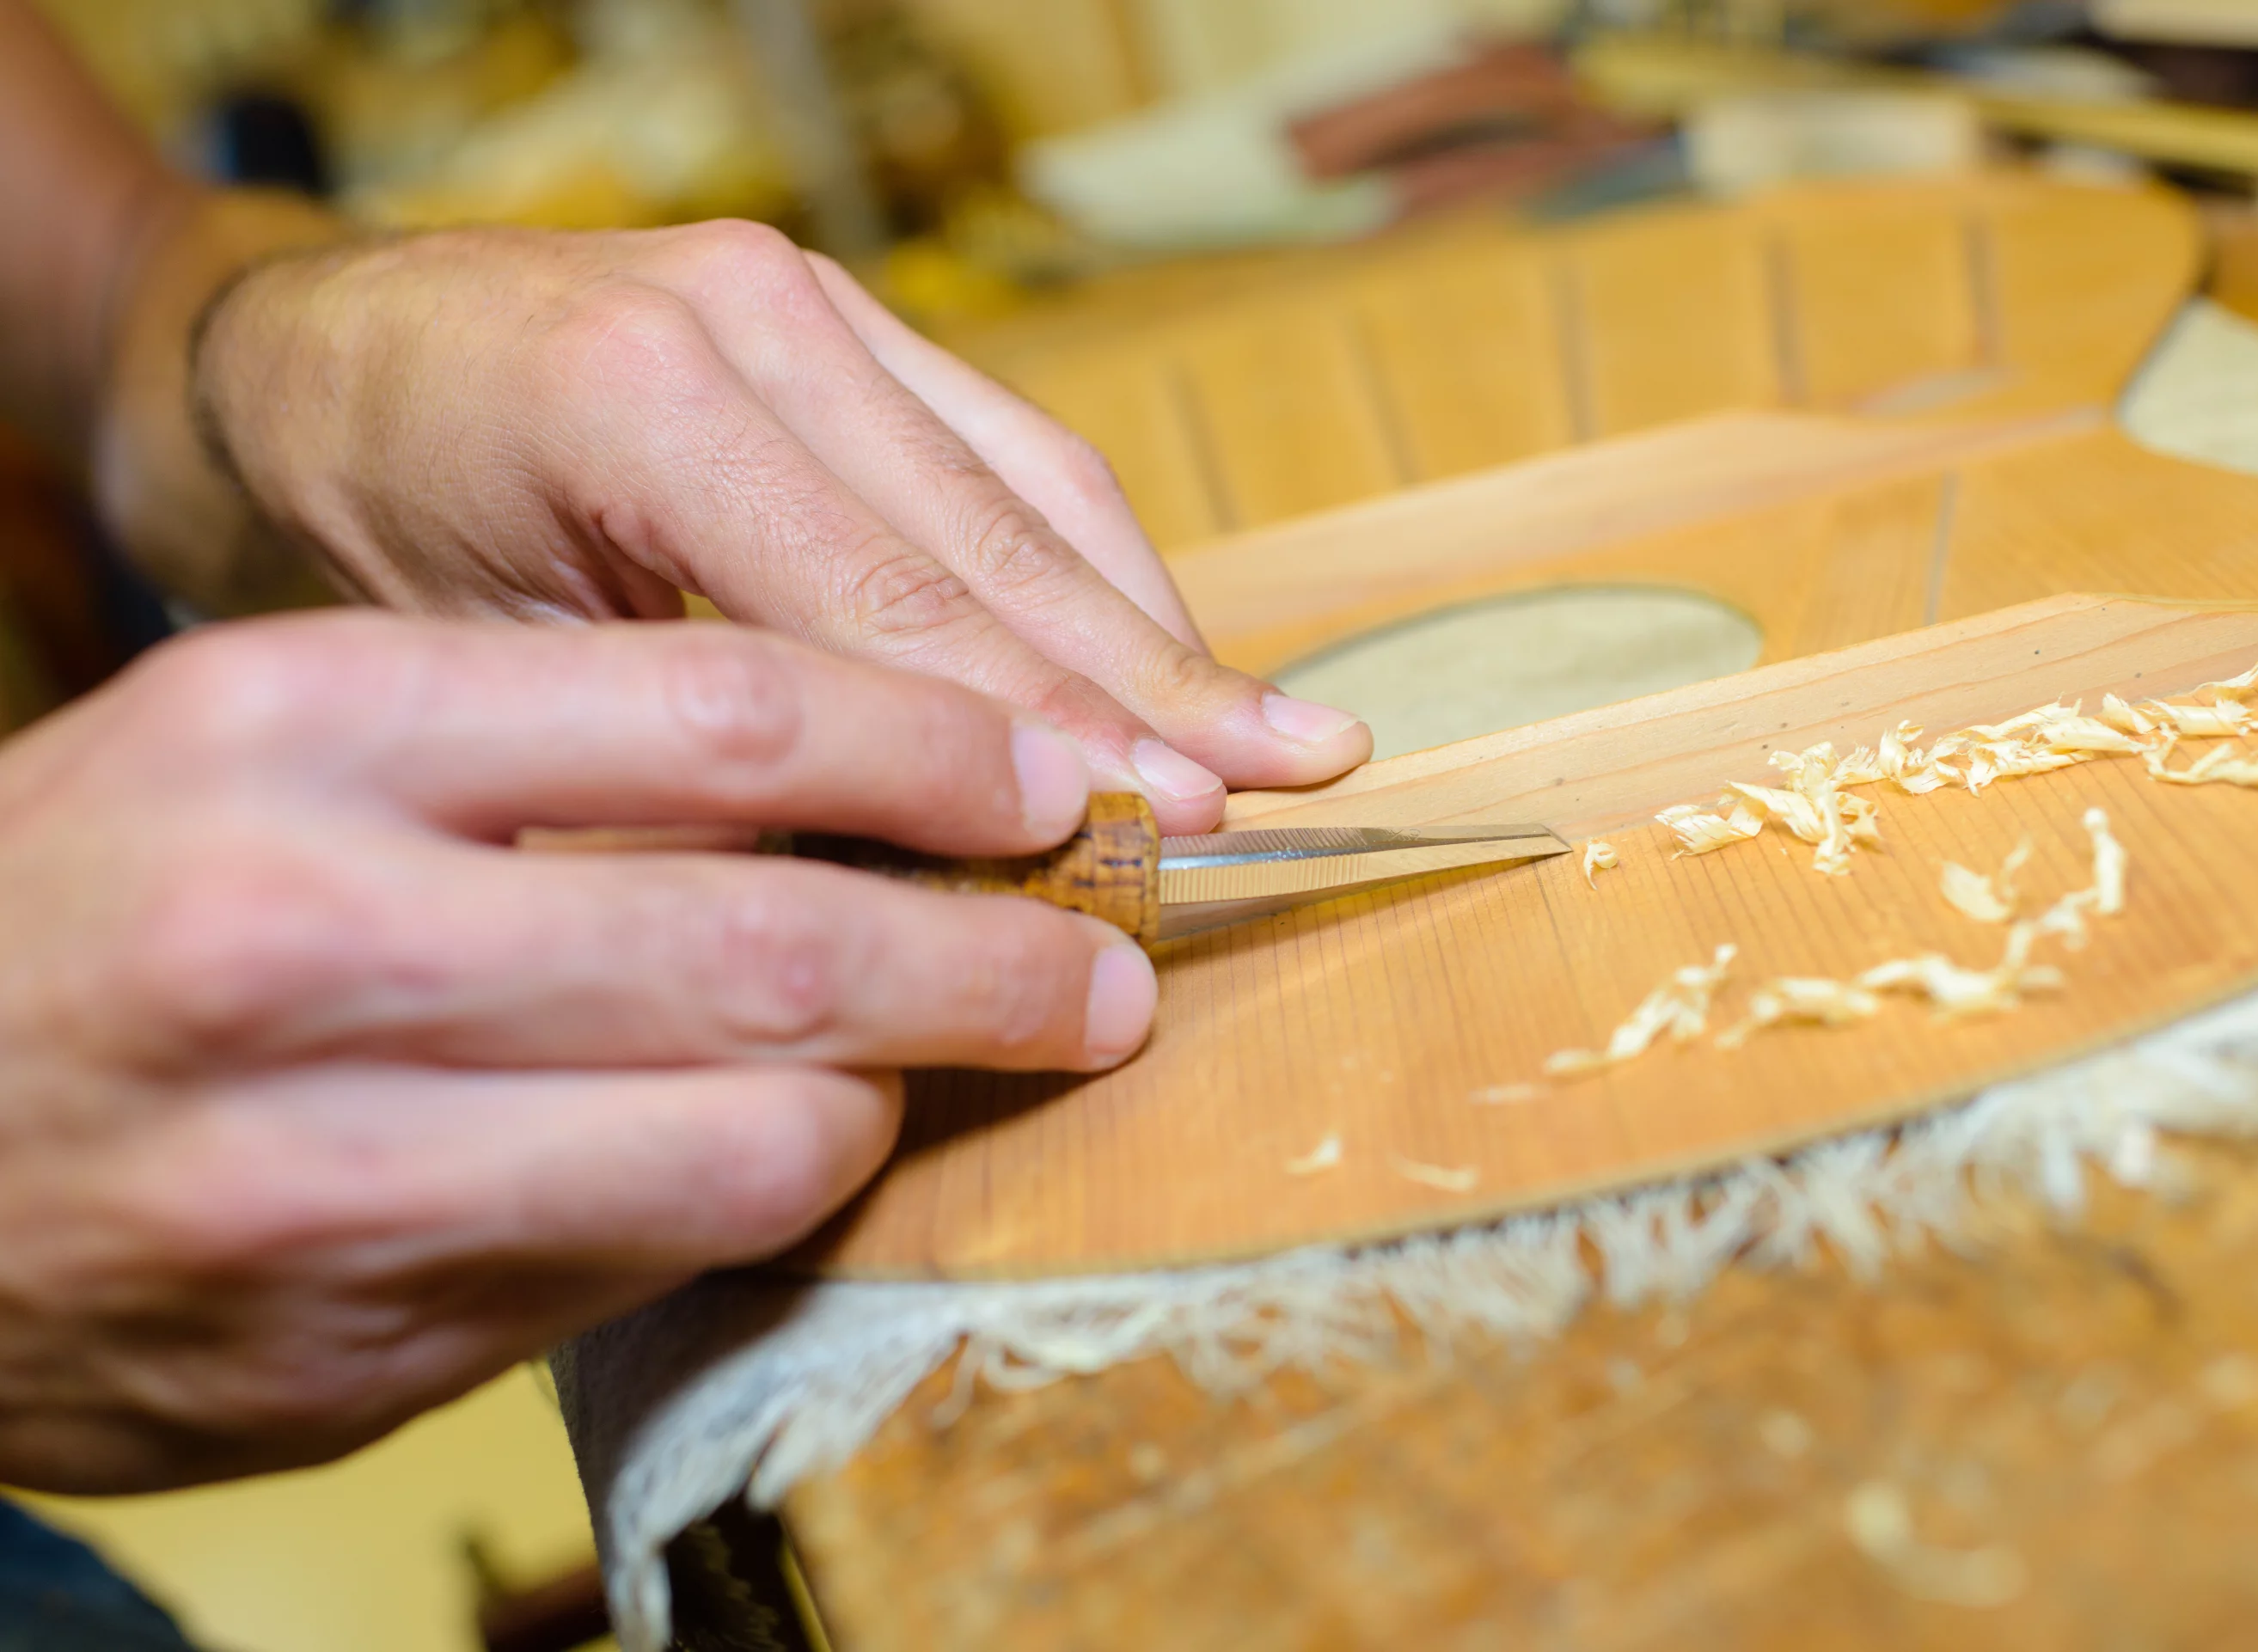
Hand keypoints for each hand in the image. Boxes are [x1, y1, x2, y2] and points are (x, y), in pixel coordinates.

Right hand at [0, 611, 1153, 1491]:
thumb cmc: (115, 896)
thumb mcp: (277, 735)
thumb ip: (542, 740)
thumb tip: (869, 776)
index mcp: (297, 724)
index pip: (726, 712)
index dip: (942, 750)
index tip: (1058, 774)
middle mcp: (304, 934)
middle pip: (779, 942)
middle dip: (998, 959)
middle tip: (1107, 968)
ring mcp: (318, 1165)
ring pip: (752, 1138)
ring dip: (891, 1102)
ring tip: (938, 1064)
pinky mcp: (342, 1345)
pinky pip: (648, 1270)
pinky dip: (750, 1207)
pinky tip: (770, 1150)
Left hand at [179, 220, 1372, 832]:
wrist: (317, 359)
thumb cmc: (374, 532)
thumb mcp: (481, 668)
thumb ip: (687, 755)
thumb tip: (900, 894)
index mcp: (631, 397)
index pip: (883, 604)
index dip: (1037, 732)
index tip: (1158, 831)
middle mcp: (746, 316)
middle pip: (992, 539)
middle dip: (1143, 688)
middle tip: (1274, 798)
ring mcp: (810, 299)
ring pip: (1033, 484)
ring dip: (1159, 628)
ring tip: (1280, 740)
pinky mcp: (848, 315)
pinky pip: (1011, 447)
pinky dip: (1102, 566)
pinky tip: (1174, 658)